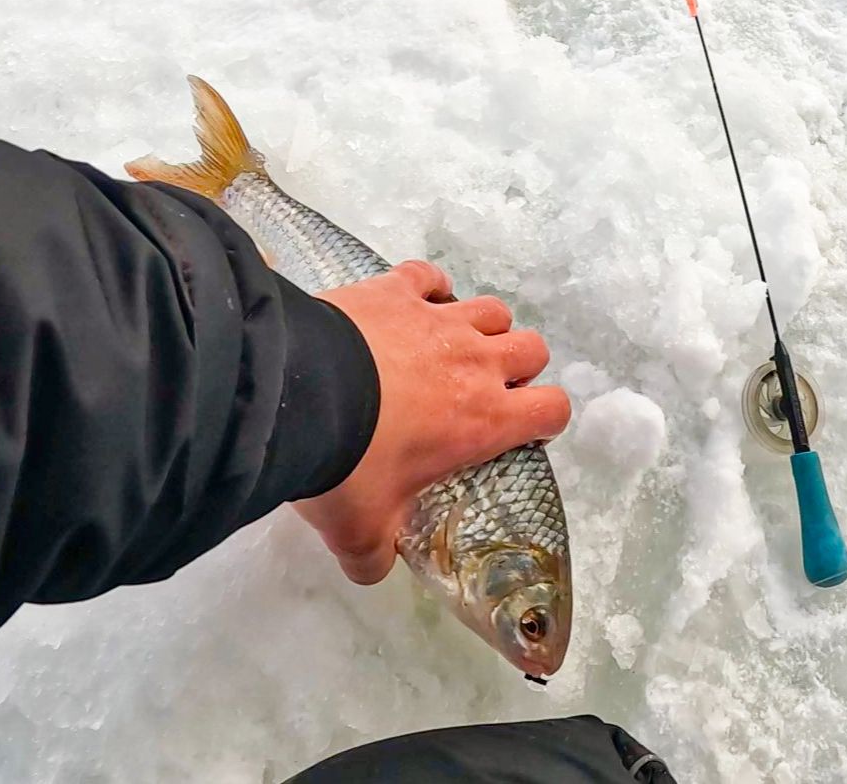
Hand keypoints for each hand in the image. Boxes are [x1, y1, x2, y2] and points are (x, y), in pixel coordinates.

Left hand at [294, 261, 570, 584]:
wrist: (294, 395)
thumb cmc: (346, 465)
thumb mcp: (361, 530)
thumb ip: (375, 554)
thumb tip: (371, 570)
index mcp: (485, 420)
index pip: (553, 410)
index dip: (544, 419)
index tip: (519, 430)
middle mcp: (476, 363)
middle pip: (532, 348)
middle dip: (517, 367)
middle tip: (481, 390)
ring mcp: (438, 319)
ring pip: (492, 308)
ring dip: (481, 327)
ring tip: (451, 347)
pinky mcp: (396, 289)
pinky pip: (429, 276)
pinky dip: (427, 288)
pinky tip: (411, 303)